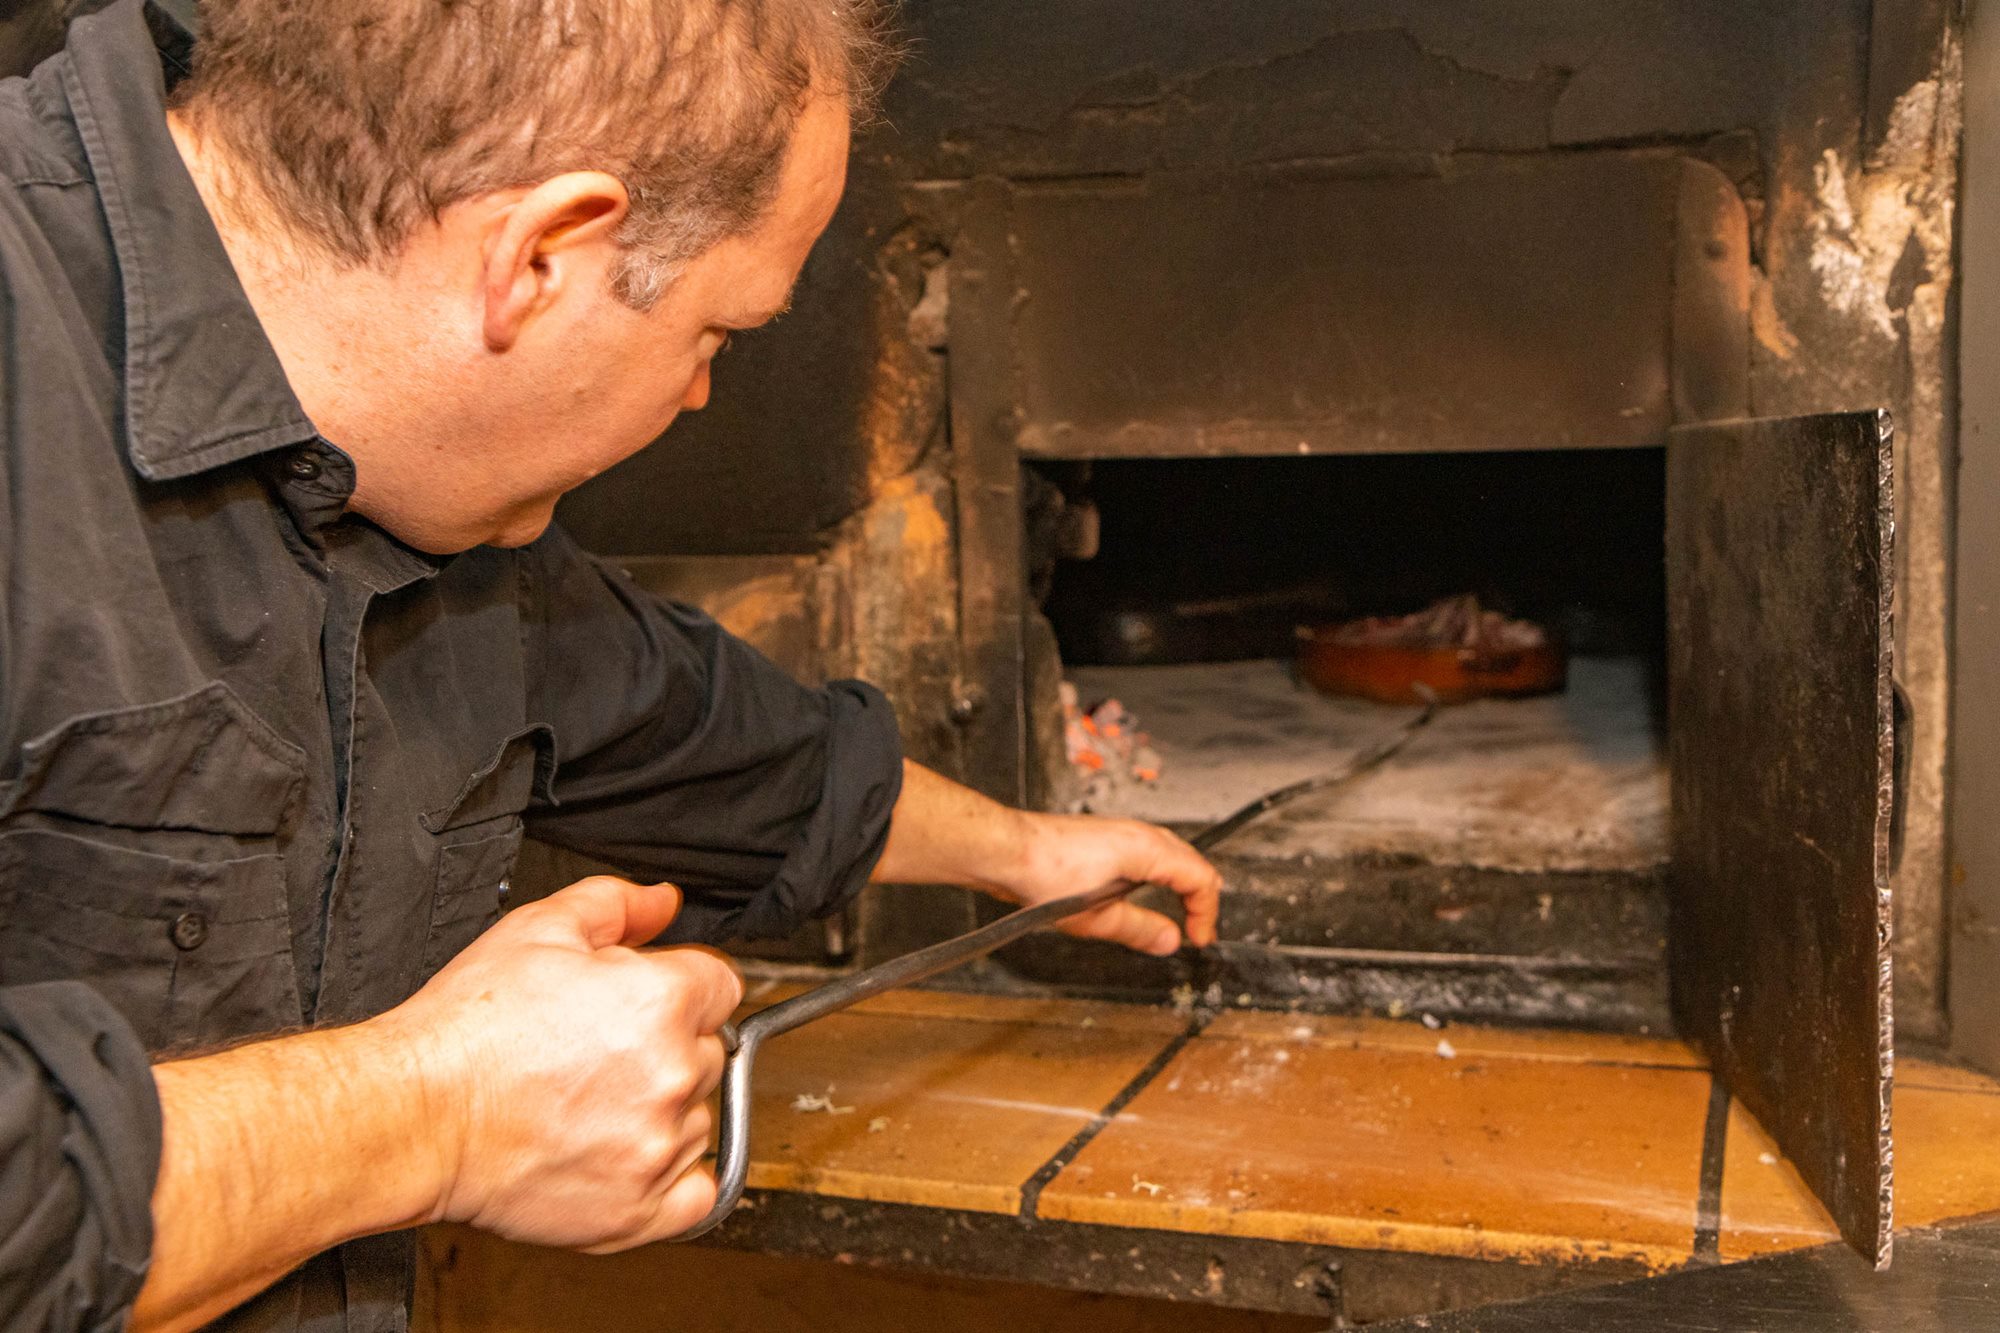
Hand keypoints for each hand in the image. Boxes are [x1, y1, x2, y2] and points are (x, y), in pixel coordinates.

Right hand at [381, 875, 741, 1250]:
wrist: (415, 1116)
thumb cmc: (467, 1032)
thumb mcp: (539, 928)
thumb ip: (617, 904)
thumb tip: (662, 903)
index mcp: (662, 1001)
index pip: (720, 984)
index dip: (680, 986)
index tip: (645, 1002)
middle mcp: (671, 1073)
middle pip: (709, 1050)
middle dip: (668, 1043)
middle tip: (603, 1051)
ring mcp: (659, 1146)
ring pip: (699, 1116)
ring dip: (665, 1108)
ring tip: (595, 1102)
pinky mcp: (639, 1210)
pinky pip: (698, 1194)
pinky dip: (674, 1177)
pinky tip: (629, 1153)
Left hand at [996, 812, 1221, 955]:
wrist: (1009, 850)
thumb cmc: (1045, 872)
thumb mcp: (1098, 916)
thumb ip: (1140, 929)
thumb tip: (1169, 941)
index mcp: (1147, 848)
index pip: (1200, 878)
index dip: (1206, 913)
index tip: (1198, 939)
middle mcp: (1139, 833)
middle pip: (1190, 862)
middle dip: (1199, 897)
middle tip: (1195, 928)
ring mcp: (1121, 831)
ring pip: (1170, 855)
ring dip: (1179, 885)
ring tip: (1178, 913)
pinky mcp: (1104, 837)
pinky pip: (1147, 853)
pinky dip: (1157, 875)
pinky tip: (1141, 893)